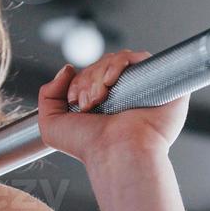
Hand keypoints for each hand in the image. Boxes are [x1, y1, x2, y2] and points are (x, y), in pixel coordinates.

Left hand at [36, 50, 188, 164]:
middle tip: (88, 103)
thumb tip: (67, 70)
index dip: (78, 82)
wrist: (116, 153)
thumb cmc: (89, 146)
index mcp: (104, 105)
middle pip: (102, 65)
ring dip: (100, 74)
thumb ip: (48, 95)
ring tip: (100, 98)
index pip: (90, 75)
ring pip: (118, 60)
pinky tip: (112, 81)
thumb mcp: (52, 125)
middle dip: (88, 79)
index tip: (76, 101)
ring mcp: (144, 88)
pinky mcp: (160, 81)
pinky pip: (140, 57)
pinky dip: (120, 62)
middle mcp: (125, 97)